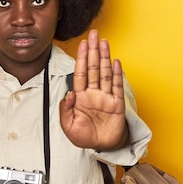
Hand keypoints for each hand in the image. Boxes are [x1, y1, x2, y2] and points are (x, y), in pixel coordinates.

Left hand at [60, 29, 127, 150]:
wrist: (101, 148)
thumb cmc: (84, 137)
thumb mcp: (68, 127)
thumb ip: (65, 111)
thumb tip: (69, 94)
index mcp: (81, 97)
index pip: (81, 73)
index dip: (81, 58)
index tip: (82, 45)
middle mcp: (94, 94)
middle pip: (94, 68)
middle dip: (93, 51)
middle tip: (93, 34)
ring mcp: (106, 97)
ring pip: (106, 73)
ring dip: (105, 57)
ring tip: (104, 42)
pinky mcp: (117, 104)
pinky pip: (117, 86)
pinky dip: (117, 74)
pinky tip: (115, 62)